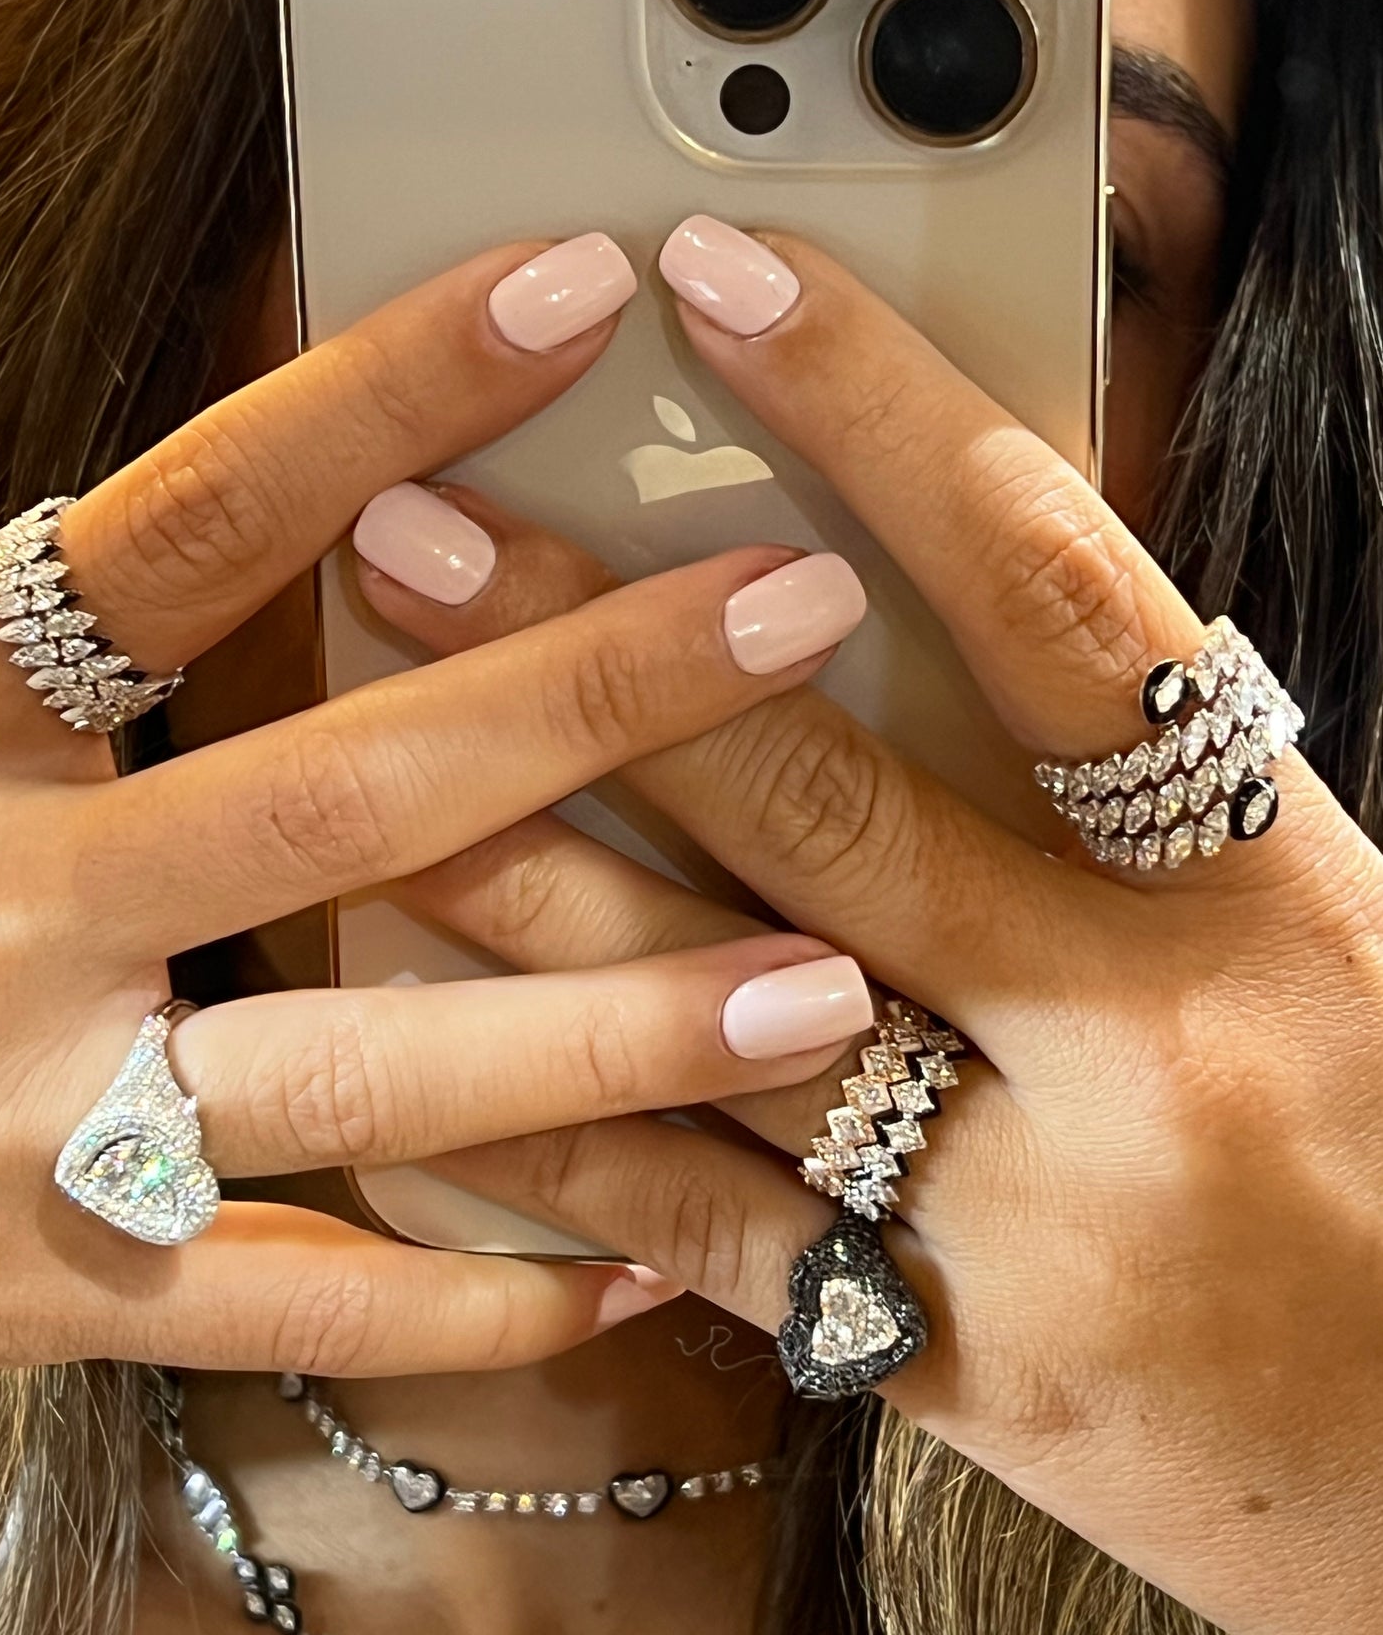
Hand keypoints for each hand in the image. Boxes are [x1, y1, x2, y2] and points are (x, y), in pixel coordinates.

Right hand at [0, 236, 882, 1387]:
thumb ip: (60, 621)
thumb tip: (308, 485)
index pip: (187, 527)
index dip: (382, 399)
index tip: (572, 291)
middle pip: (338, 795)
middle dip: (588, 704)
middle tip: (798, 611)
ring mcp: (27, 1125)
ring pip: (364, 1074)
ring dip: (608, 1034)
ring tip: (826, 990)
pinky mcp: (53, 1295)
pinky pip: (307, 1304)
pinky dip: (482, 1302)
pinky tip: (653, 1263)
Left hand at [356, 227, 1382, 1634]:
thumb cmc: (1381, 1142)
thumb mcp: (1310, 923)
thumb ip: (1134, 785)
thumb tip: (910, 589)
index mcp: (1264, 880)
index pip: (1054, 600)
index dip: (879, 417)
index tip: (719, 279)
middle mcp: (1138, 1032)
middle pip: (823, 801)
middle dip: (591, 655)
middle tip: (415, 525)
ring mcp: (1024, 1211)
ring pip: (710, 1012)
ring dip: (513, 877)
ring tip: (355, 763)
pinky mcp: (929, 1355)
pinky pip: (698, 1223)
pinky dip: (547, 1115)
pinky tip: (419, 1025)